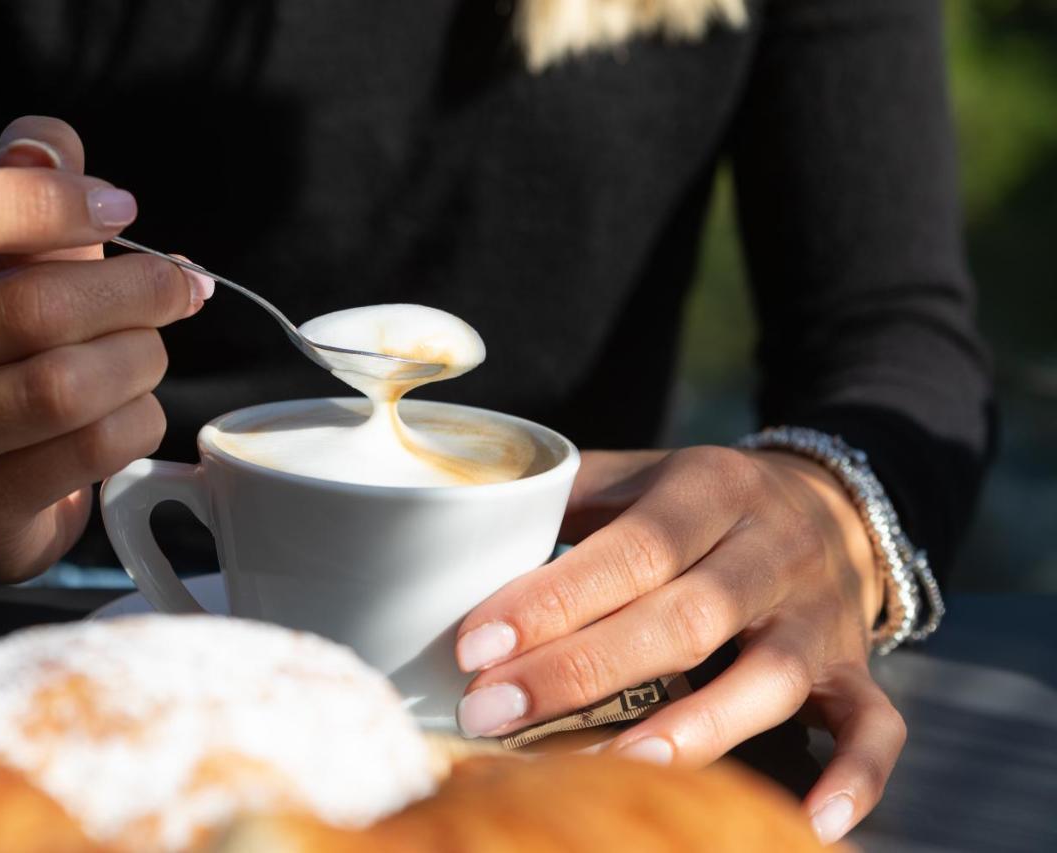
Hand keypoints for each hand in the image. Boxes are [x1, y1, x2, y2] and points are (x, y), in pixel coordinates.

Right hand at [0, 116, 212, 581]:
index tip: (120, 207)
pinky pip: (89, 450)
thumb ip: (22, 182)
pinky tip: (135, 407)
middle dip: (131, 289)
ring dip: (140, 358)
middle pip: (22, 309)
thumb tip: (48, 148)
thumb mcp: (1, 251)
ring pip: (61, 387)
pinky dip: (140, 418)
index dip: (42, 204)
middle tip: (179, 285)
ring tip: (152, 349)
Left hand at [454, 446, 904, 843]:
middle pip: (685, 616)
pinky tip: (814, 825)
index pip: (629, 547)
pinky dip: (855, 775)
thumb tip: (468, 530)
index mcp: (710, 486)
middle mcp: (772, 548)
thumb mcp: (643, 472)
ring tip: (614, 768)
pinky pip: (875, 723)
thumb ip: (567, 495)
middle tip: (494, 713)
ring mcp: (821, 614)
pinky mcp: (857, 668)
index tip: (476, 647)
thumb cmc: (701, 499)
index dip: (554, 600)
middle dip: (585, 670)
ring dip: (696, 729)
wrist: (834, 497)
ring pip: (770, 677)